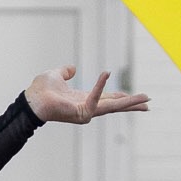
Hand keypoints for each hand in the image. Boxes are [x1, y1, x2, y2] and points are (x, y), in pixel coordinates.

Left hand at [25, 66, 149, 125]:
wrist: (31, 100)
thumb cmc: (40, 90)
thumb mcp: (56, 75)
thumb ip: (66, 72)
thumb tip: (72, 68)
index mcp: (84, 99)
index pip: (108, 98)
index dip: (123, 97)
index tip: (137, 97)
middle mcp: (88, 107)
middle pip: (115, 106)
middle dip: (132, 104)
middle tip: (149, 104)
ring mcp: (86, 112)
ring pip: (112, 107)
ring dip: (129, 102)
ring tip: (145, 100)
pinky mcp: (82, 112)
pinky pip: (95, 97)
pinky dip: (100, 85)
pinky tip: (106, 74)